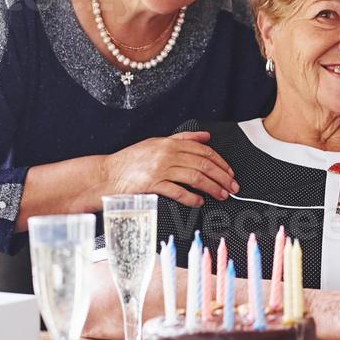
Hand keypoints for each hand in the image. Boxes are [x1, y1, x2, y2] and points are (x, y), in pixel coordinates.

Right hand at [98, 131, 238, 207]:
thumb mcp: (156, 143)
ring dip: (212, 188)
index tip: (230, 172)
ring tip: (221, 195)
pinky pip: (178, 191)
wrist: (106, 174)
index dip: (220, 162)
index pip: (203, 150)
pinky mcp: (153, 184)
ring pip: (195, 177)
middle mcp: (166, 154)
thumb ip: (181, 139)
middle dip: (222, 177)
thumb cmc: (131, 161)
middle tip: (232, 187)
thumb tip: (205, 137)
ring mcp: (160, 169)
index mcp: (169, 143)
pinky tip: (199, 202)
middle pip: (203, 164)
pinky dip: (192, 198)